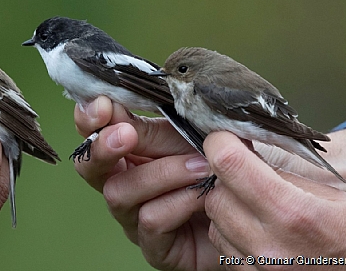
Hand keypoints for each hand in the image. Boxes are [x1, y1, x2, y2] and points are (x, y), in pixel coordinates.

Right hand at [74, 96, 219, 269]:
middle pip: (89, 167)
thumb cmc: (221, 164)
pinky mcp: (154, 246)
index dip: (89, 118)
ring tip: (199, 165)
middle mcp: (123, 182)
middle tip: (125, 133)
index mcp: (127, 149)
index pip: (93, 131)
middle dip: (103, 147)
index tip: (102, 104)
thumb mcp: (190, 135)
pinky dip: (178, 202)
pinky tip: (203, 196)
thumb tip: (120, 99)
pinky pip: (150, 220)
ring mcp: (134, 216)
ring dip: (160, 174)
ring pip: (119, 192)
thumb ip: (156, 125)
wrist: (256, 206)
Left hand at [205, 131, 345, 268]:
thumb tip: (241, 153)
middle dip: (225, 180)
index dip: (220, 144)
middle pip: (216, 195)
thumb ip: (280, 175)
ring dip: (228, 208)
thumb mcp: (329, 197)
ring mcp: (258, 268)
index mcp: (292, 213)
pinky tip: (257, 232)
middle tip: (247, 178)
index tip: (223, 139)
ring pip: (215, 222)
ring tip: (256, 209)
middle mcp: (268, 245)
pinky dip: (231, 234)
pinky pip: (222, 247)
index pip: (228, 164)